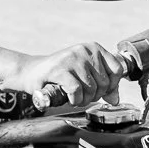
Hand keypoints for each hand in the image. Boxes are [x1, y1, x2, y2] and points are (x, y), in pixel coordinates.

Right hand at [8, 42, 122, 107]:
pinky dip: (75, 99)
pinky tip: (69, 97)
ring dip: (83, 100)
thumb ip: (102, 85)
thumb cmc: (59, 75)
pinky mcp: (60, 69)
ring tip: (75, 97)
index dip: (111, 86)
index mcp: (94, 48)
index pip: (117, 69)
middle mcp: (85, 50)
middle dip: (94, 96)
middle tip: (82, 96)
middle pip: (104, 83)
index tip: (99, 91)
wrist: (31, 72)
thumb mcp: (84, 76)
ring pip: (91, 88)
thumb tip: (115, 100)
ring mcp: (72, 59)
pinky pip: (77, 90)